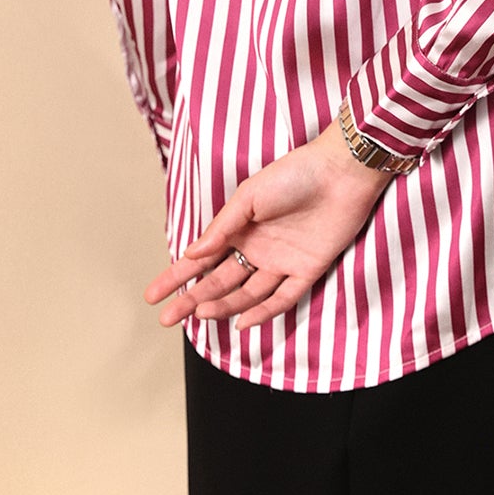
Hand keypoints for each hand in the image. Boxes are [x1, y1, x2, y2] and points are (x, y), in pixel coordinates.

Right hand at [143, 118, 396, 334]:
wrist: (341, 171)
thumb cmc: (294, 174)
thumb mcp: (250, 196)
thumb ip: (222, 228)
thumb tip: (192, 254)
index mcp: (240, 228)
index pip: (202, 259)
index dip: (176, 278)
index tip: (152, 296)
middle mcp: (258, 248)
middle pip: (219, 282)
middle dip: (192, 299)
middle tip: (167, 318)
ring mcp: (281, 261)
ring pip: (246, 293)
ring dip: (223, 305)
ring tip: (199, 315)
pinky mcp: (308, 270)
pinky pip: (283, 298)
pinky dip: (263, 312)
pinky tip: (242, 323)